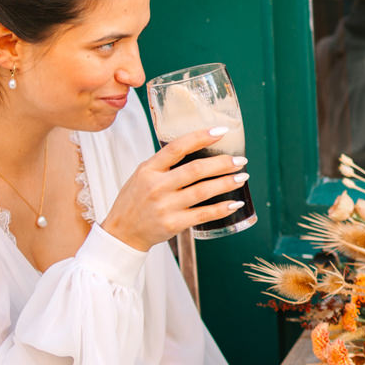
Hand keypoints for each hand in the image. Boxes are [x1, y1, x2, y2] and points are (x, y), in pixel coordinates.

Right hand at [101, 126, 247, 250]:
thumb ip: (164, 164)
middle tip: (241, 160)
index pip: (177, 147)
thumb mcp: (142, 175)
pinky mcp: (173, 224)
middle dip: (222, 164)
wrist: (122, 233)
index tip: (221, 131)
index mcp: (149, 169)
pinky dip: (222, 209)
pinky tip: (235, 203)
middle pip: (195, 170)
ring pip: (203, 191)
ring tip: (242, 177)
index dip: (201, 137)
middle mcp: (157, 186)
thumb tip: (196, 147)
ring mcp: (165, 206)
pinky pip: (203, 215)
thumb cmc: (135, 200)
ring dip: (226, 183)